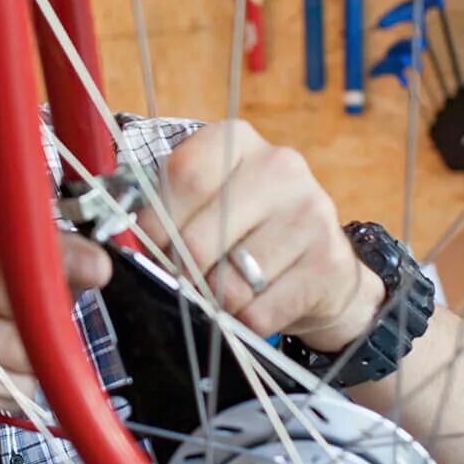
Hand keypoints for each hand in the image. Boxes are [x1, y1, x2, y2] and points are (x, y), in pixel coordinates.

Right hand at [0, 205, 111, 436]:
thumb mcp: (29, 286)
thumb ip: (59, 268)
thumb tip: (97, 265)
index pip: (6, 230)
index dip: (57, 251)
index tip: (99, 269)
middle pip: (21, 299)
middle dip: (45, 325)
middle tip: (32, 330)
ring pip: (17, 349)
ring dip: (31, 364)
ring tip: (4, 358)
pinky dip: (11, 390)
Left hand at [142, 121, 382, 351]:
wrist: (323, 271)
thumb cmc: (249, 234)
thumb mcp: (210, 202)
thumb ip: (171, 209)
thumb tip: (134, 241)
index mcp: (238, 141)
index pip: (184, 175)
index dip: (157, 222)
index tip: (152, 246)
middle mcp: (280, 166)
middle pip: (201, 237)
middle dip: (183, 272)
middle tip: (187, 281)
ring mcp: (310, 212)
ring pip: (230, 283)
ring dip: (215, 302)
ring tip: (224, 293)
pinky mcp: (329, 261)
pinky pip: (260, 312)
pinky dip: (245, 321)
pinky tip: (256, 306)